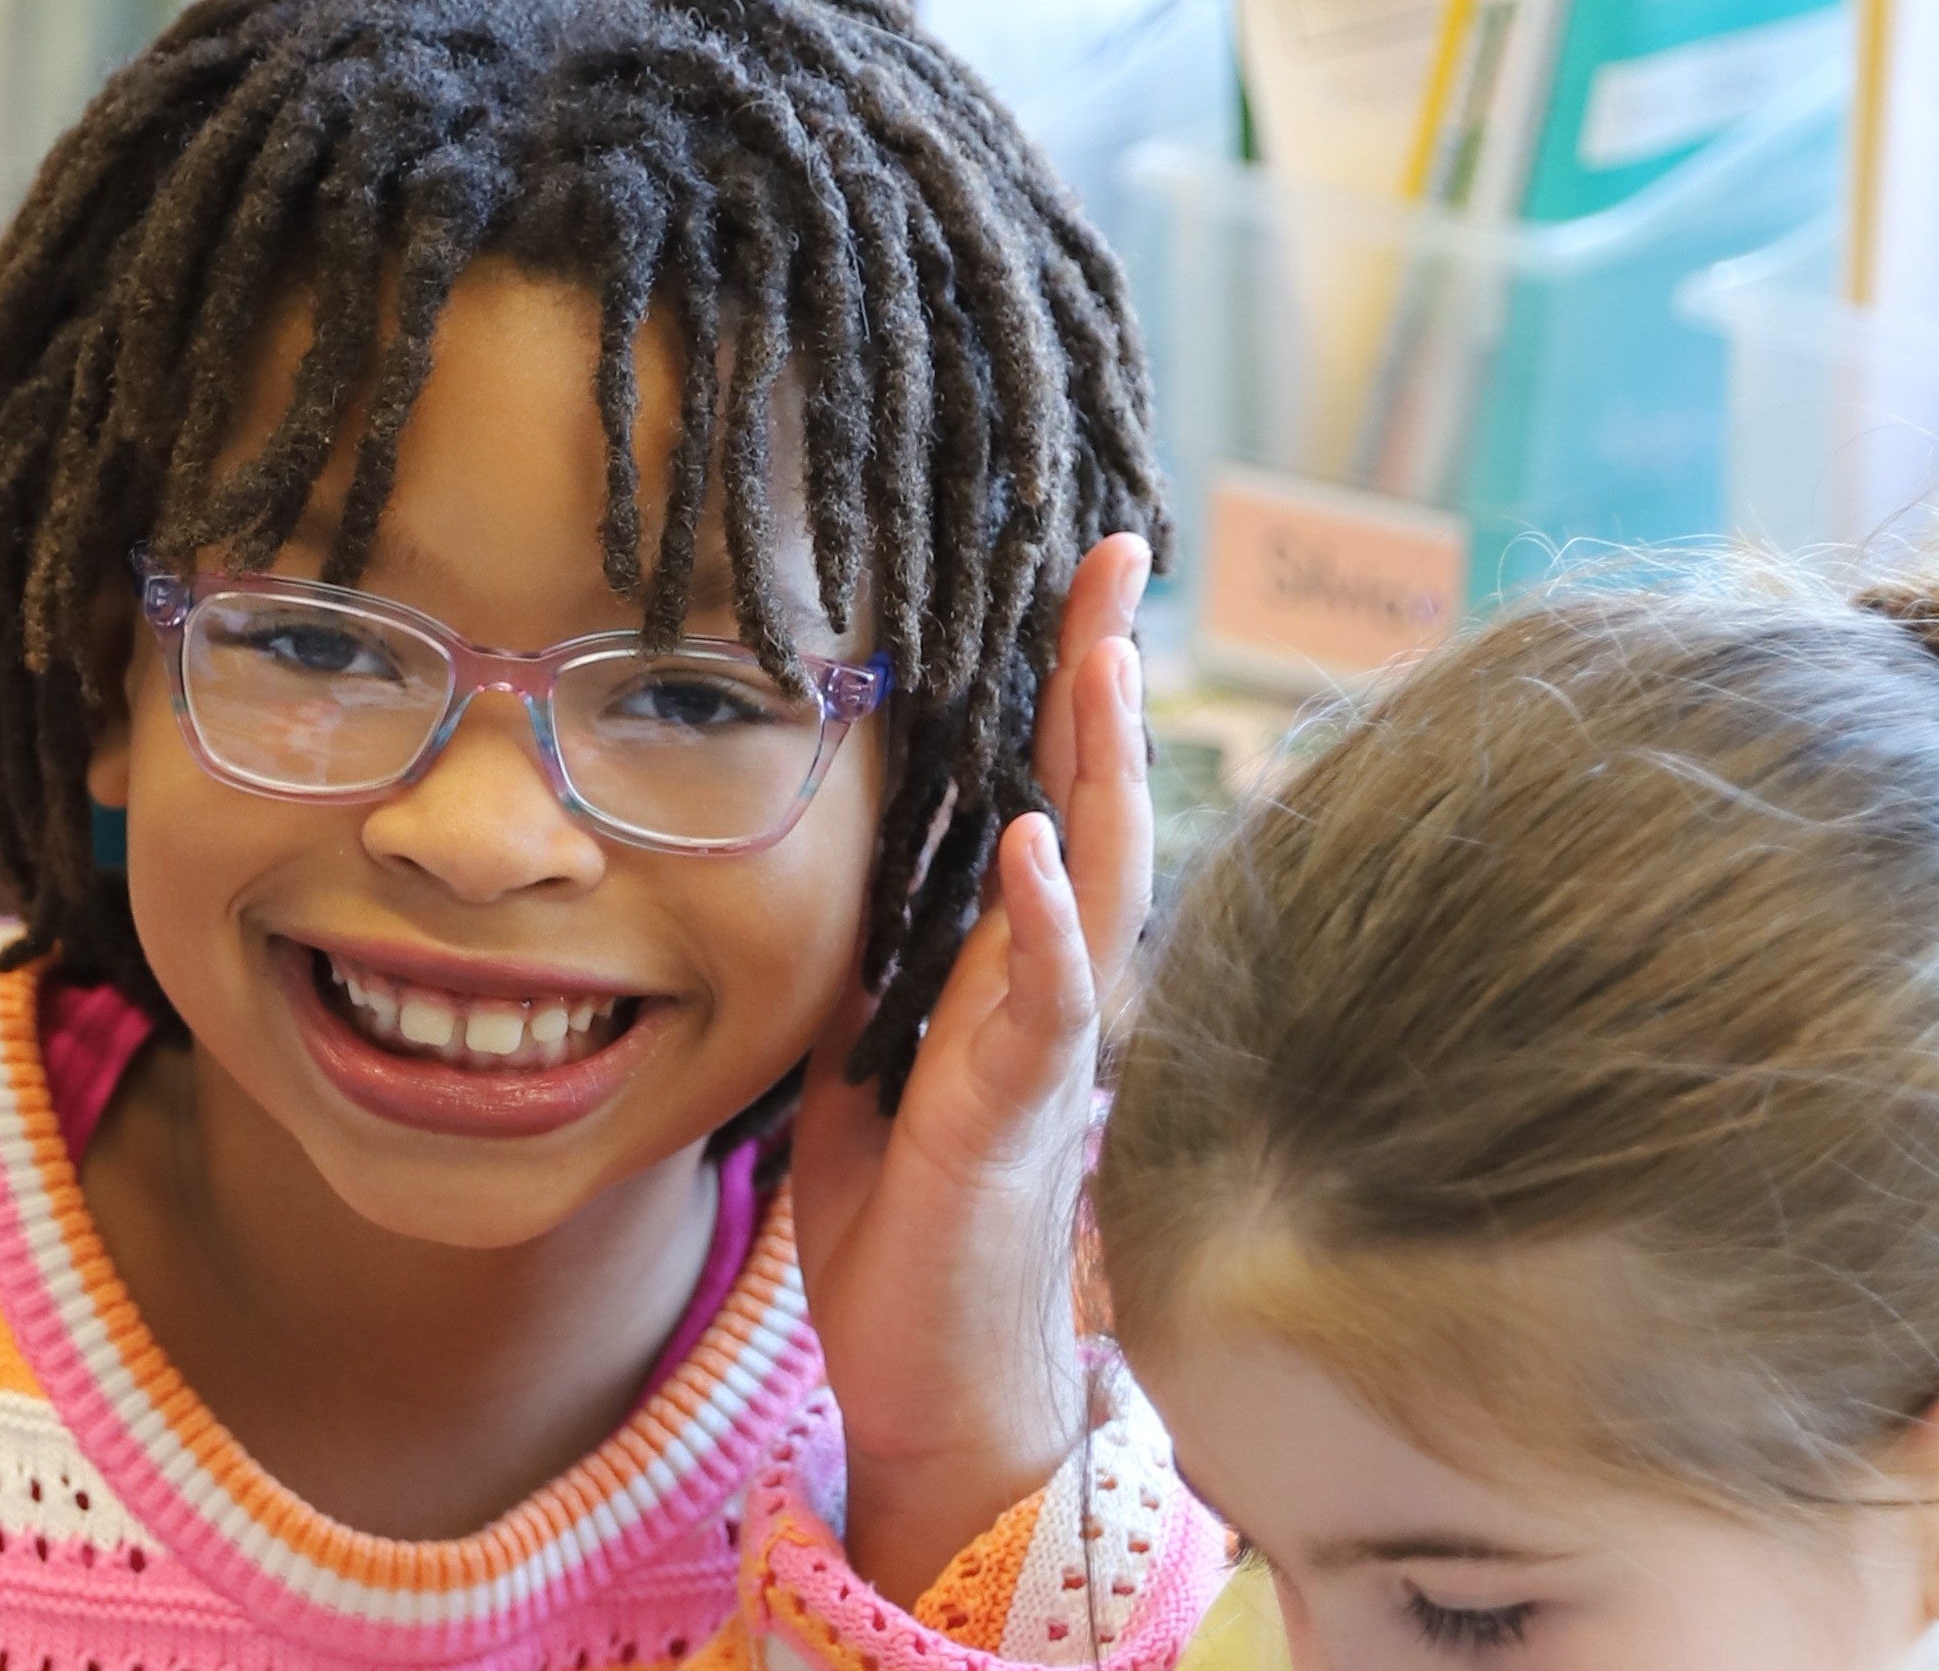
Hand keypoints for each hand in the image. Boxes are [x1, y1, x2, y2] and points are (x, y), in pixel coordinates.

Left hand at [795, 532, 1154, 1605]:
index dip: (1055, 687)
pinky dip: (1044, 922)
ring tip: (1104, 656)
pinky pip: (1045, 1009)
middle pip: (1088, 801)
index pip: (1039, 793)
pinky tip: (1029, 844)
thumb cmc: (903, 1236)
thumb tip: (822, 874)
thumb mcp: (855, 1068)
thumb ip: (860, 969)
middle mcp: (1044, 992)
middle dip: (1101, 676)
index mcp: (1003, 969)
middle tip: (1116, 550)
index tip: (1071, 573)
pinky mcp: (1013, 1122)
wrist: (932, 1387)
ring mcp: (1041, 1053)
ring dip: (1097, 766)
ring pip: (1093, 881)